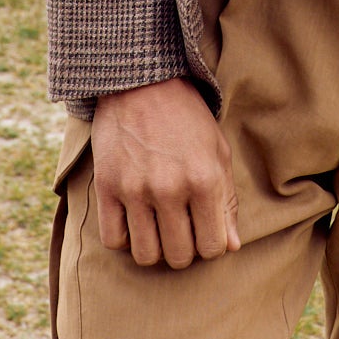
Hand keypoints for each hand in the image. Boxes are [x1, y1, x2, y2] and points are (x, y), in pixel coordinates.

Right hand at [91, 77, 240, 268]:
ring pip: (146, 256)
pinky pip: (113, 240)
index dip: (210, 244)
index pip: (212, 247)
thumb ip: (226, 201)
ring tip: (157, 226)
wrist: (142, 80)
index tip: (204, 230)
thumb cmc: (186, 116)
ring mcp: (135, 189)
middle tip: (180, 227)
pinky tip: (134, 219)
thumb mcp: (217, 151)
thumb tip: (230, 246)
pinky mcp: (107, 186)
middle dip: (183, 249)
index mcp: (204, 179)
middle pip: (178, 257)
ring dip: (155, 247)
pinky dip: (125, 238)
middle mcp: (170, 188)